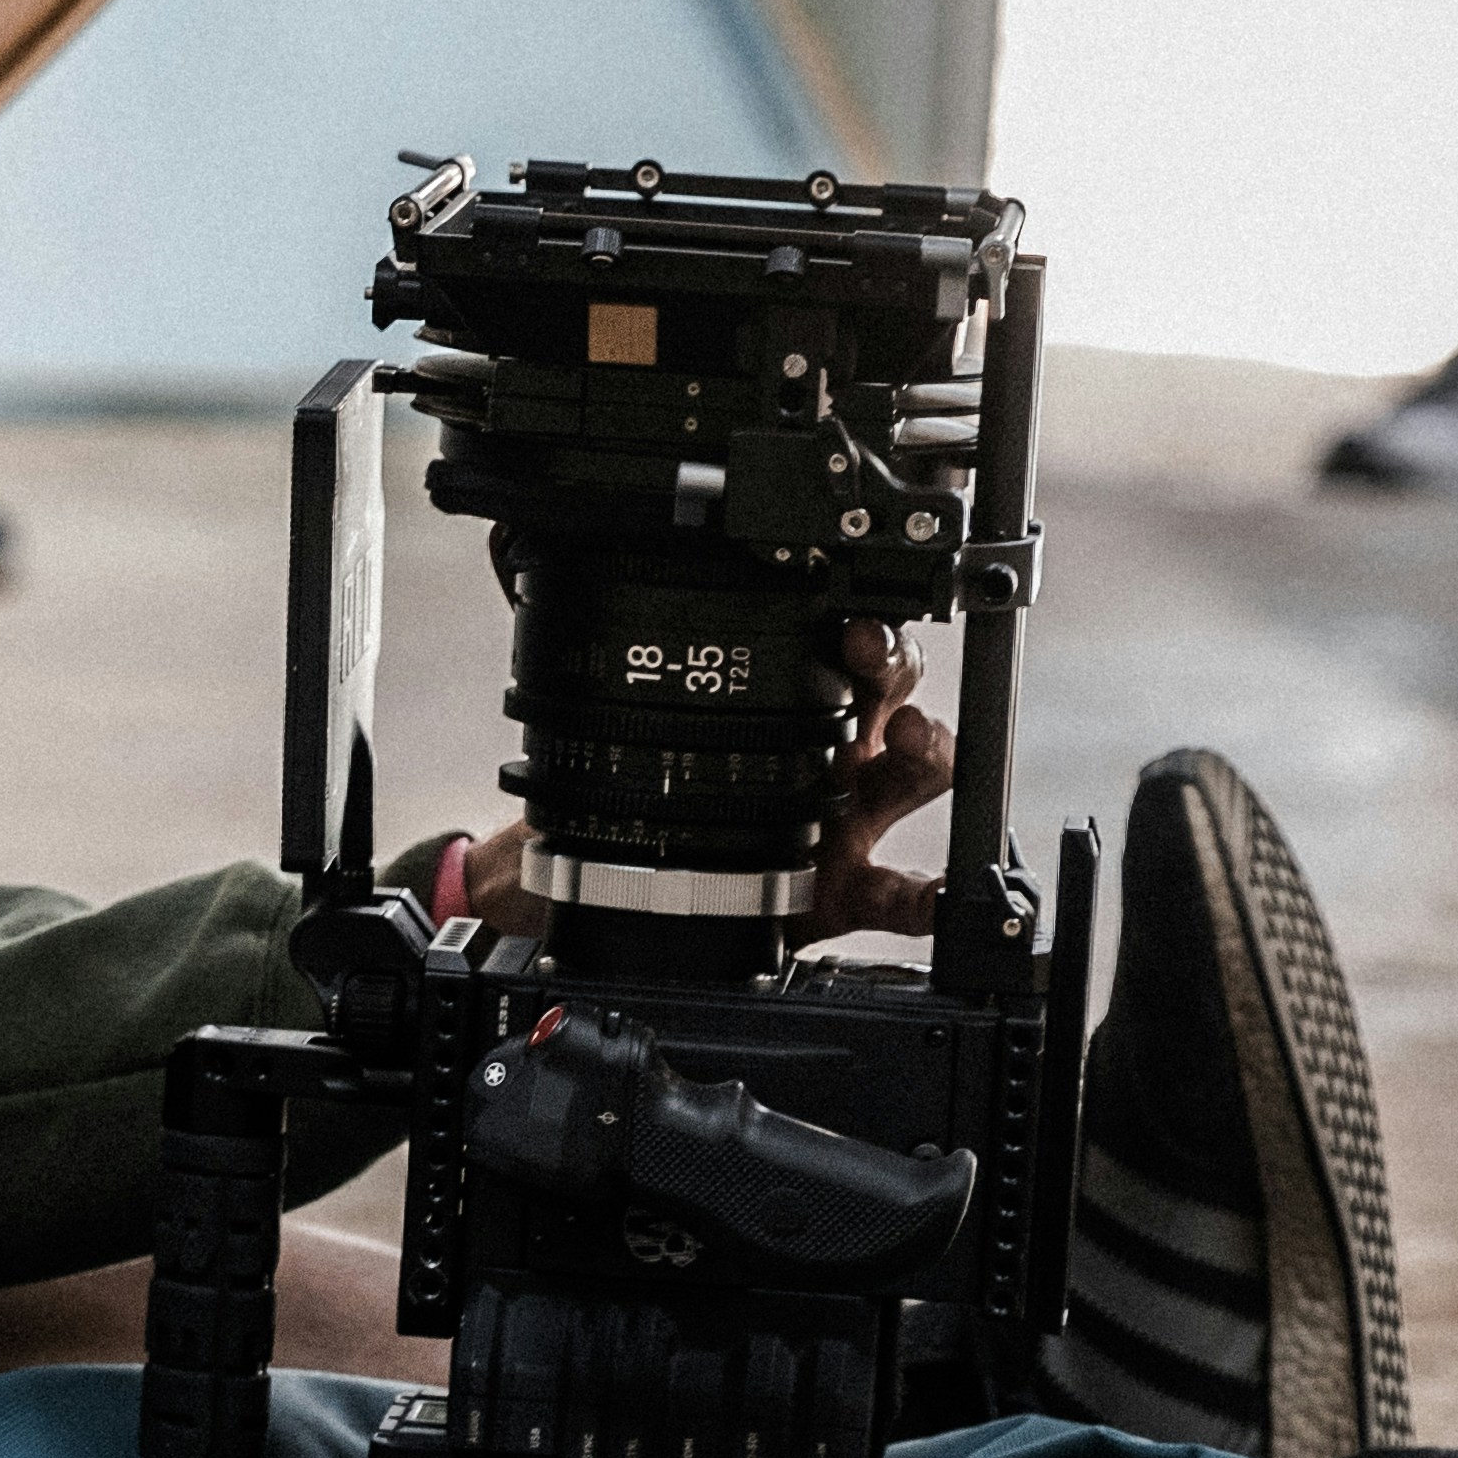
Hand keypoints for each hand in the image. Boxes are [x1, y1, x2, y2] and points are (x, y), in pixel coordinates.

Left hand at [434, 620, 954, 942]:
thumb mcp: (629, 724)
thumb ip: (603, 660)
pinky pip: (900, 894)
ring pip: (914, 774)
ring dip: (925, 751)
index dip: (863, 627)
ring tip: (906, 743)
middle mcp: (828, 752)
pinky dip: (928, 894)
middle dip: (895, 670)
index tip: (849, 624)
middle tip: (868, 662)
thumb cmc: (648, 799)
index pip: (844, 646)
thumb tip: (516, 560)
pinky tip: (940, 891)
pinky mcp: (844, 890)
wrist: (631, 897)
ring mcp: (844, 819)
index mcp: (787, 705)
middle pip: (893, 692)